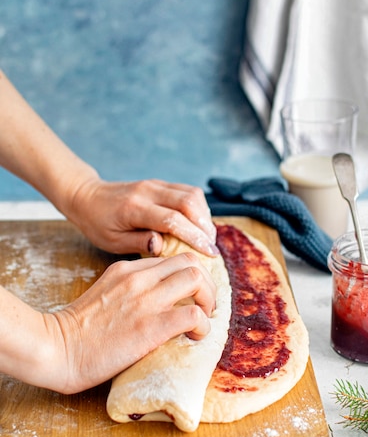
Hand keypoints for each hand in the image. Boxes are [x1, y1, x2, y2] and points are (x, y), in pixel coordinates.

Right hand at [42, 252, 215, 393]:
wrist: (55, 349)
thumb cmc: (77, 331)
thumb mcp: (104, 294)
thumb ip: (129, 290)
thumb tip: (156, 302)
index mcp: (126, 269)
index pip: (172, 259)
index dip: (190, 276)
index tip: (194, 295)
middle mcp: (138, 278)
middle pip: (190, 261)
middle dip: (206, 283)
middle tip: (205, 306)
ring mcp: (145, 300)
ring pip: (197, 279)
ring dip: (208, 300)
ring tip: (203, 320)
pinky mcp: (151, 326)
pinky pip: (194, 315)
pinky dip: (203, 325)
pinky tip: (194, 336)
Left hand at [66, 177, 218, 256]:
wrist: (87, 196)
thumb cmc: (98, 223)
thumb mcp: (111, 241)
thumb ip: (138, 243)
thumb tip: (162, 247)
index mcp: (134, 208)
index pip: (172, 220)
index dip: (194, 237)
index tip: (209, 254)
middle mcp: (148, 191)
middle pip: (188, 202)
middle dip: (205, 226)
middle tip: (212, 248)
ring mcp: (155, 184)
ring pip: (192, 194)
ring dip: (205, 216)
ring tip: (207, 238)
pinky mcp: (160, 183)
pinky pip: (188, 191)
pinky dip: (199, 208)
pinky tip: (199, 225)